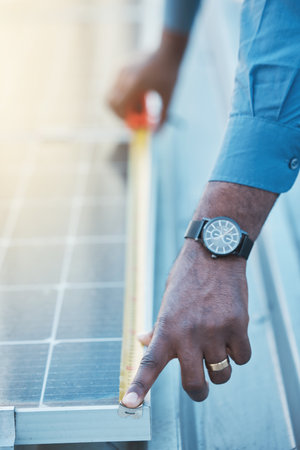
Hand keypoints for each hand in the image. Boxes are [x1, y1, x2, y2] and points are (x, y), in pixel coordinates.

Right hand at [107, 30, 187, 126]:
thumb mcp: (168, 98)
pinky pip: (117, 87)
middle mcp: (124, 77)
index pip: (120, 108)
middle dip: (120, 114)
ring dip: (123, 104)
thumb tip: (154, 134)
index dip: (127, 120)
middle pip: (111, 103)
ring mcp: (120, 71)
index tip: (137, 125)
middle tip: (134, 118)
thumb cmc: (170, 74)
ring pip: (113, 95)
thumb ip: (161, 118)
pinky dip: (125, 95)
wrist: (168, 49)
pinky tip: (140, 91)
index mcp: (135, 84)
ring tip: (141, 101)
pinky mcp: (121, 68)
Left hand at [122, 239, 250, 406]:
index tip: (130, 404)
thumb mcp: (167, 301)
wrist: (214, 253)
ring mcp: (215, 331)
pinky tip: (233, 333)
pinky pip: (242, 358)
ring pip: (223, 374)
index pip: (150, 363)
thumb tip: (143, 342)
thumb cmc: (188, 279)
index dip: (140, 386)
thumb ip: (158, 327)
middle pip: (195, 385)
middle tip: (201, 387)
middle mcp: (189, 333)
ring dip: (221, 367)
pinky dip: (239, 352)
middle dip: (199, 392)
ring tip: (218, 345)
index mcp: (167, 328)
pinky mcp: (238, 326)